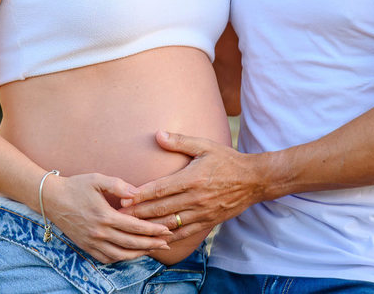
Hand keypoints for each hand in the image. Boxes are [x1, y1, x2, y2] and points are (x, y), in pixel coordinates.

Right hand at [43, 172, 174, 263]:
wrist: (52, 199)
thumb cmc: (76, 186)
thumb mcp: (97, 179)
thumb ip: (118, 185)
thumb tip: (136, 193)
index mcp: (104, 216)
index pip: (134, 227)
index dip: (152, 230)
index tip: (167, 230)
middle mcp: (99, 233)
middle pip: (131, 243)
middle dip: (151, 244)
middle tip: (167, 243)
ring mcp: (92, 242)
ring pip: (121, 255)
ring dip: (139, 254)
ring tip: (153, 249)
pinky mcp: (86, 247)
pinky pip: (107, 258)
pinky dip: (122, 258)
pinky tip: (131, 253)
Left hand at [119, 130, 265, 242]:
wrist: (253, 180)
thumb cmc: (227, 160)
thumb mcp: (205, 146)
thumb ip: (180, 141)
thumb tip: (157, 134)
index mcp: (192, 178)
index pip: (160, 189)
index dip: (140, 195)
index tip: (124, 198)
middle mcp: (195, 198)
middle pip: (161, 209)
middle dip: (138, 213)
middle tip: (119, 217)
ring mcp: (202, 213)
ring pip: (171, 223)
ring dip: (150, 227)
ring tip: (132, 229)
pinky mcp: (207, 222)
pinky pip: (185, 233)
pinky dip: (169, 237)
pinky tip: (156, 239)